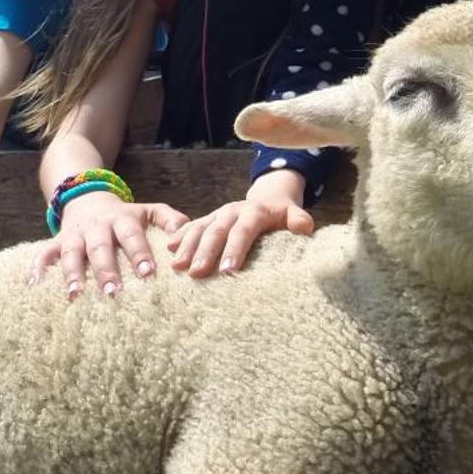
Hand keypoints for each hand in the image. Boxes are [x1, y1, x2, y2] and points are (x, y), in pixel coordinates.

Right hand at [32, 194, 187, 297]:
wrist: (90, 200)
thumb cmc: (127, 217)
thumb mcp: (149, 211)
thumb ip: (170, 220)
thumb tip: (189, 235)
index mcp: (123, 219)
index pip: (132, 236)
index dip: (139, 253)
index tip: (148, 274)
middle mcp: (97, 227)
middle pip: (101, 248)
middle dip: (106, 270)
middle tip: (113, 292)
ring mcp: (75, 235)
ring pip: (71, 253)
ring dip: (72, 274)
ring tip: (75, 296)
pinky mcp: (57, 242)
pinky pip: (43, 254)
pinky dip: (37, 269)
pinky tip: (34, 287)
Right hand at [169, 186, 313, 277]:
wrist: (268, 199)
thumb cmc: (282, 215)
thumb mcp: (293, 214)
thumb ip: (299, 220)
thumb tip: (304, 228)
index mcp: (254, 211)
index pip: (244, 231)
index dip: (236, 250)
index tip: (229, 271)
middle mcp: (232, 211)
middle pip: (217, 231)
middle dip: (206, 252)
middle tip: (198, 274)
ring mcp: (217, 215)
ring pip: (199, 229)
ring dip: (187, 247)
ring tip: (178, 267)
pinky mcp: (206, 219)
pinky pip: (189, 227)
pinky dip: (178, 237)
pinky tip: (168, 251)